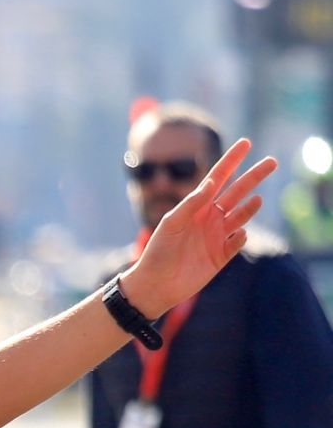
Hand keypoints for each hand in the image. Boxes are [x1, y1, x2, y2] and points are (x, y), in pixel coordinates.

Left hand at [122, 139, 278, 315]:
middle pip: (237, 192)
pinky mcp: (222, 255)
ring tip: (256, 199)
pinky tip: (238, 234)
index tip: (246, 142)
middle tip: (272, 161)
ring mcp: (217, 236)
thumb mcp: (172, 223)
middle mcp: (209, 218)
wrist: (155, 284)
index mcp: (196, 206)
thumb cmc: (158, 251)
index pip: (218, 178)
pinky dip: (241, 236)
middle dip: (253, 177)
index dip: (231, 160)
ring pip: (241, 216)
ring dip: (250, 207)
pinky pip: (237, 242)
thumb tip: (210, 182)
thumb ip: (191, 203)